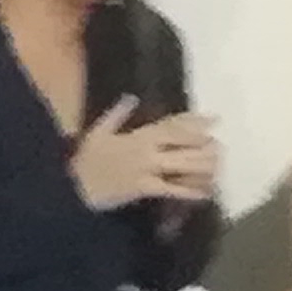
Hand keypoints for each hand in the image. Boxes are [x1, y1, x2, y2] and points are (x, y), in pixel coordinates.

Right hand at [72, 99, 220, 210]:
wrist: (72, 187)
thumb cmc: (83, 160)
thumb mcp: (97, 132)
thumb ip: (116, 114)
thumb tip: (131, 97)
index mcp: (137, 135)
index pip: (172, 125)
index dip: (194, 122)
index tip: (214, 120)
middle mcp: (146, 150)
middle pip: (182, 143)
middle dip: (203, 144)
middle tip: (220, 146)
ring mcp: (145, 170)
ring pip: (181, 165)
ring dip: (201, 166)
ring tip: (217, 167)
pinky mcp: (142, 189)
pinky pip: (170, 189)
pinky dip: (188, 192)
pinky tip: (203, 193)